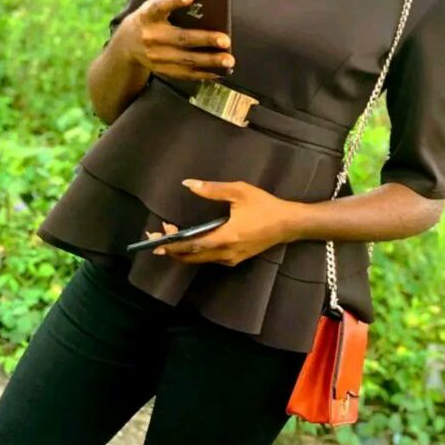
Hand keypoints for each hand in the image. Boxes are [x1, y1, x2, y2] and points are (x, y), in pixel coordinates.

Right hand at [118, 0, 233, 80]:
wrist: (127, 44)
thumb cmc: (151, 19)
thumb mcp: (154, 6)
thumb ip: (173, 2)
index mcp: (148, 15)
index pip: (160, 6)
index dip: (173, 0)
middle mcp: (150, 36)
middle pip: (181, 38)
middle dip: (205, 39)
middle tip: (226, 40)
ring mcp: (155, 56)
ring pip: (186, 60)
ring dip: (210, 61)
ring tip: (229, 60)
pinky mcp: (162, 70)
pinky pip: (186, 73)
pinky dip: (204, 73)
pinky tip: (220, 71)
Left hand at [144, 180, 298, 265]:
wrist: (288, 223)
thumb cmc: (264, 206)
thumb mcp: (239, 192)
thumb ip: (212, 189)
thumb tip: (188, 184)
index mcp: (225, 238)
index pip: (191, 246)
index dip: (172, 243)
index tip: (156, 239)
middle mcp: (225, 254)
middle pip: (191, 258)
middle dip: (172, 250)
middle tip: (157, 239)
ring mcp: (231, 259)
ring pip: (200, 260)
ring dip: (184, 251)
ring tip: (171, 238)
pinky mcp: (236, 259)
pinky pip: (210, 259)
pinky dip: (196, 252)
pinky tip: (191, 242)